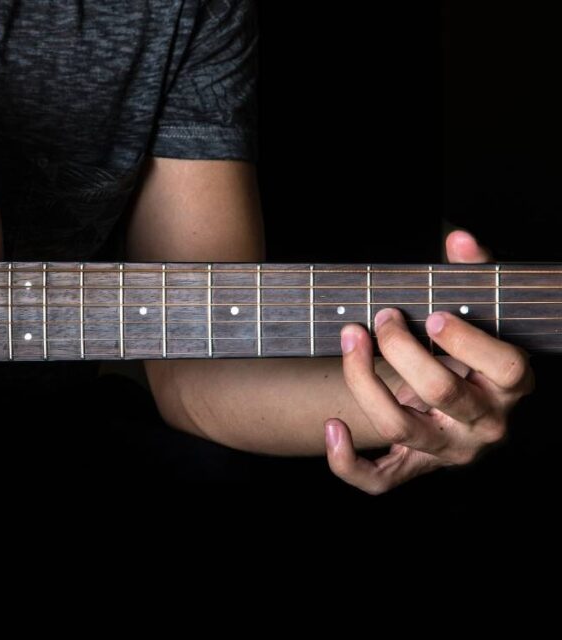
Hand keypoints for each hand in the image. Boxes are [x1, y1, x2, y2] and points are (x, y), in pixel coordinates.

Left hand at [323, 230, 534, 493]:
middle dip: (402, 350)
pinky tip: (330, 426)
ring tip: (350, 340)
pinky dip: (347, 460)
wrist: (459, 405)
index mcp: (511, 385)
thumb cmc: (466, 352)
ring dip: (365, 382)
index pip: (505, 366)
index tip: (430, 314)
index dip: (466, 341)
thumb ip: (472, 275)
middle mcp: (483, 424)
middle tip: (380, 317)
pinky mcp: (414, 469)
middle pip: (441, 393)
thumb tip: (459, 238)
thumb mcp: (478, 315)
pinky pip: (379, 480)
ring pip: (401, 428)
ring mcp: (446, 451)